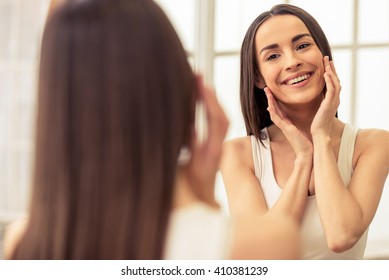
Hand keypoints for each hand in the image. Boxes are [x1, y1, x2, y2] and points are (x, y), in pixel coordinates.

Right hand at [182, 75, 228, 205]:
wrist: (201, 195)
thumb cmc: (193, 184)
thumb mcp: (191, 167)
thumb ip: (191, 148)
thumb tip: (192, 128)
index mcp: (213, 148)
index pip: (216, 120)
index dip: (210, 101)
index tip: (201, 85)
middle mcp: (217, 143)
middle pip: (220, 114)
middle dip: (210, 95)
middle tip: (199, 77)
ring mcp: (216, 142)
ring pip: (219, 116)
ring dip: (211, 99)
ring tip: (200, 83)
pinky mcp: (213, 142)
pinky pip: (215, 121)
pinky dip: (210, 108)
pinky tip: (202, 99)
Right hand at [264, 87, 312, 156]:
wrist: (307, 153)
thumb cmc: (305, 142)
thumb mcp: (300, 130)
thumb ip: (297, 124)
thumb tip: (297, 119)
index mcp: (287, 123)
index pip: (278, 110)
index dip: (275, 100)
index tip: (272, 92)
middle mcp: (283, 124)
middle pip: (274, 109)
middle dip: (270, 99)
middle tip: (266, 89)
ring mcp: (284, 127)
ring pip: (273, 113)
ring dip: (270, 103)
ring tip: (268, 94)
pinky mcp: (286, 130)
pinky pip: (277, 120)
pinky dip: (273, 113)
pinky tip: (270, 107)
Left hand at [310, 56, 340, 136]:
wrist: (319, 133)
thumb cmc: (317, 123)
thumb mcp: (319, 108)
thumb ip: (320, 100)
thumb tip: (316, 94)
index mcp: (332, 100)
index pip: (333, 83)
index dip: (331, 73)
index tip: (327, 64)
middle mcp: (335, 99)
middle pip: (336, 80)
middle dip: (332, 69)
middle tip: (328, 58)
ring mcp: (334, 101)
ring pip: (335, 83)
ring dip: (332, 72)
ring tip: (327, 63)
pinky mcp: (329, 104)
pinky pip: (331, 90)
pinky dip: (330, 81)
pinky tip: (326, 74)